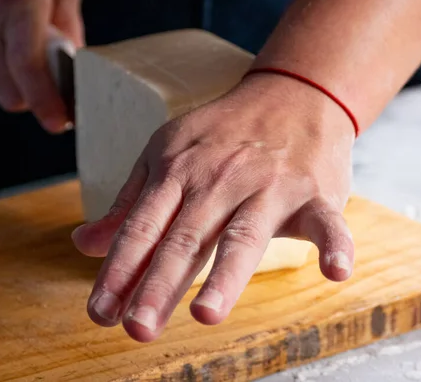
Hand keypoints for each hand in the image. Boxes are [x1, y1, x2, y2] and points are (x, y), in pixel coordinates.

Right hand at [0, 0, 83, 132]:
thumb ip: (71, 27)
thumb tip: (76, 68)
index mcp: (17, 3)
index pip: (28, 66)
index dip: (45, 101)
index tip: (59, 123)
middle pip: (10, 94)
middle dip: (35, 100)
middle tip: (53, 89)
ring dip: (16, 85)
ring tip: (23, 51)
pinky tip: (0, 41)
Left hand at [72, 73, 355, 341]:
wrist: (289, 93)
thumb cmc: (222, 132)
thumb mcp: (165, 155)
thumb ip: (129, 203)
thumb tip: (84, 244)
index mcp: (177, 171)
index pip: (143, 227)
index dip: (119, 269)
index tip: (99, 312)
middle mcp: (217, 180)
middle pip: (184, 238)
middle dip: (158, 285)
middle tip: (135, 328)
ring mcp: (267, 186)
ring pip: (243, 234)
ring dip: (225, 275)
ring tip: (205, 315)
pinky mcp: (313, 192)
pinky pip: (325, 220)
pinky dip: (334, 244)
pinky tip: (335, 272)